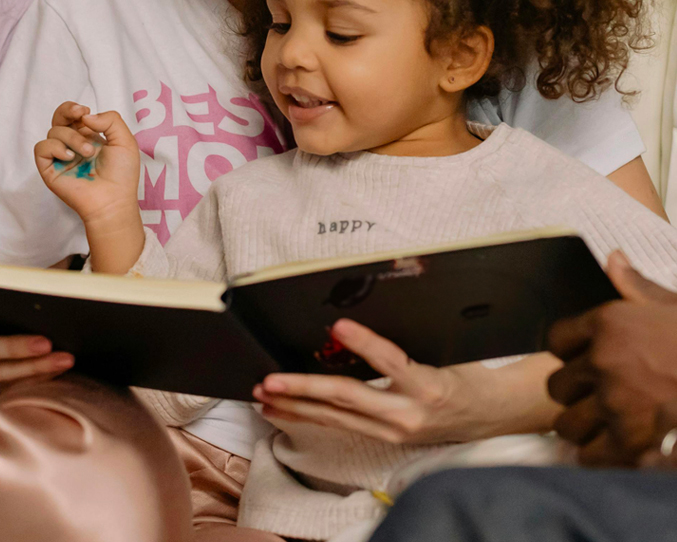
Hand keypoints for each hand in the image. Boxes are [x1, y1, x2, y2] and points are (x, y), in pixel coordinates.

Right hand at [35, 102, 140, 229]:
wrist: (114, 200)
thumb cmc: (122, 175)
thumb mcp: (124, 140)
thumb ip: (110, 119)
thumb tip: (85, 116)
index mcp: (89, 137)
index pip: (73, 116)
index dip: (74, 108)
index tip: (84, 110)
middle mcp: (73, 145)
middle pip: (58, 118)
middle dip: (66, 110)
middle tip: (79, 114)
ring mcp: (60, 157)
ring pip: (53, 132)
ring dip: (72, 137)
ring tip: (88, 153)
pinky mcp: (50, 170)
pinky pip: (41, 149)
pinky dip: (54, 147)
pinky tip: (70, 157)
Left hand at [253, 319, 555, 445]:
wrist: (495, 413)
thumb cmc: (468, 375)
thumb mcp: (443, 352)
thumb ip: (402, 345)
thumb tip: (354, 323)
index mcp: (428, 385)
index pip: (390, 360)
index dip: (364, 343)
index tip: (339, 325)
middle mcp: (409, 413)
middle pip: (348, 398)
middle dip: (303, 390)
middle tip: (269, 382)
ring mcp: (396, 430)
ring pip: (337, 417)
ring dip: (297, 407)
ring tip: (265, 398)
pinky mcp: (390, 438)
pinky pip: (343, 426)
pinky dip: (312, 416)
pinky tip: (287, 412)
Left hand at [548, 249, 676, 466]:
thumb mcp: (675, 308)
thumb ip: (638, 287)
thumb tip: (612, 259)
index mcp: (608, 323)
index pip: (556, 340)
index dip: (570, 354)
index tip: (586, 362)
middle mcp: (604, 360)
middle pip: (557, 385)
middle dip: (576, 394)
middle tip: (599, 398)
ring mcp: (615, 403)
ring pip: (567, 423)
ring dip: (584, 428)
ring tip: (606, 426)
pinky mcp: (631, 445)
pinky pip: (589, 456)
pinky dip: (600, 457)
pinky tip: (618, 450)